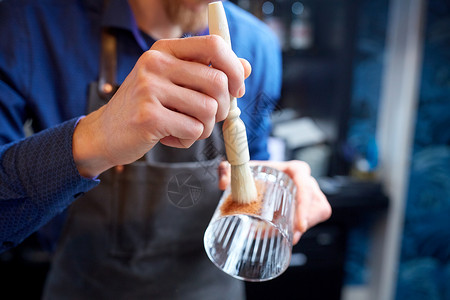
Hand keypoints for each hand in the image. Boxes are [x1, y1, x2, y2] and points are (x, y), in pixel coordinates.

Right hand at [73, 35, 250, 177]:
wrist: (106, 132)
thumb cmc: (146, 107)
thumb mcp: (175, 82)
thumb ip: (208, 72)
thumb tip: (246, 67)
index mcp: (165, 50)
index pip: (214, 45)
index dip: (234, 69)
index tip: (236, 90)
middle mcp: (156, 63)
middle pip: (218, 81)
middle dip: (222, 108)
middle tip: (208, 118)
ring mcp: (150, 88)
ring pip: (209, 109)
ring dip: (204, 127)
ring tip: (184, 128)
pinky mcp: (149, 116)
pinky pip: (194, 130)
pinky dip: (188, 139)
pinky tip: (170, 136)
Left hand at [218, 160, 331, 244]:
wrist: (267, 175)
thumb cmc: (260, 171)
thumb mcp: (245, 169)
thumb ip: (228, 170)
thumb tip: (223, 183)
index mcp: (297, 171)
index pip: (305, 186)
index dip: (304, 206)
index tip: (299, 226)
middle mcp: (309, 183)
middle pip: (313, 206)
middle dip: (302, 224)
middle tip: (288, 239)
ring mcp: (313, 196)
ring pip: (314, 216)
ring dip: (300, 229)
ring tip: (283, 238)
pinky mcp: (313, 209)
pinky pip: (312, 221)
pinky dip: (300, 230)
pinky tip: (288, 236)